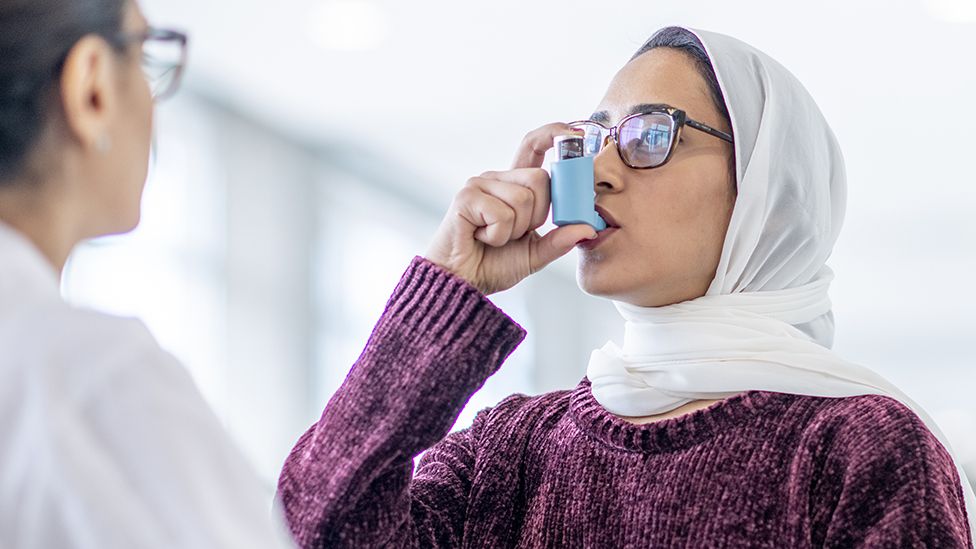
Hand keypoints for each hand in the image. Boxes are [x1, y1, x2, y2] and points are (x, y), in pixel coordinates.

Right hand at [425, 123, 597, 294]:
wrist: (461, 283)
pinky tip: (481, 238)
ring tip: (495, 238)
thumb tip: (587, 228)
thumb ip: (560, 240)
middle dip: (537, 215)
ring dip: (515, 229)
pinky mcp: (466, 197)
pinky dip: (498, 235)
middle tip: (516, 233)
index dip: (553, 134)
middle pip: (540, 179)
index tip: (574, 133)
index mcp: (514, 185)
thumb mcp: (535, 254)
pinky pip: (502, 214)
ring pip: (523, 198)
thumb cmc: (492, 264)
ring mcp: (479, 184)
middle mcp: (497, 178)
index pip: (534, 147)